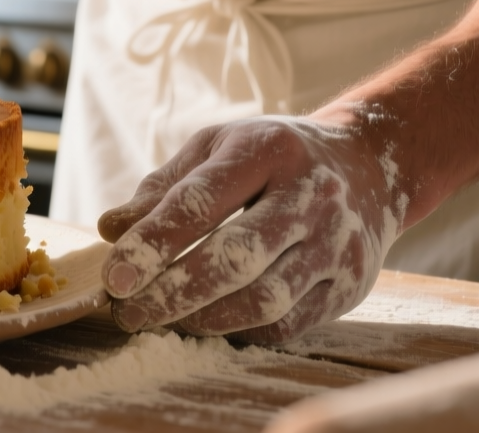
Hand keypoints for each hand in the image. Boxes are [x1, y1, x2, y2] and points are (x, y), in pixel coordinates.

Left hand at [96, 117, 405, 344]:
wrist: (368, 166)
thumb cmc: (270, 157)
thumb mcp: (217, 148)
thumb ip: (163, 187)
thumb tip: (110, 229)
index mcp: (268, 150)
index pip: (201, 201)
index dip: (154, 242)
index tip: (113, 276)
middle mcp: (311, 196)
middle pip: (236, 257)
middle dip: (172, 291)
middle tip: (125, 311)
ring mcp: (338, 244)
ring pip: (265, 298)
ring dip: (202, 318)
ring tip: (156, 319)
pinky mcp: (351, 285)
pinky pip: (289, 322)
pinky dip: (240, 330)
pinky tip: (204, 324)